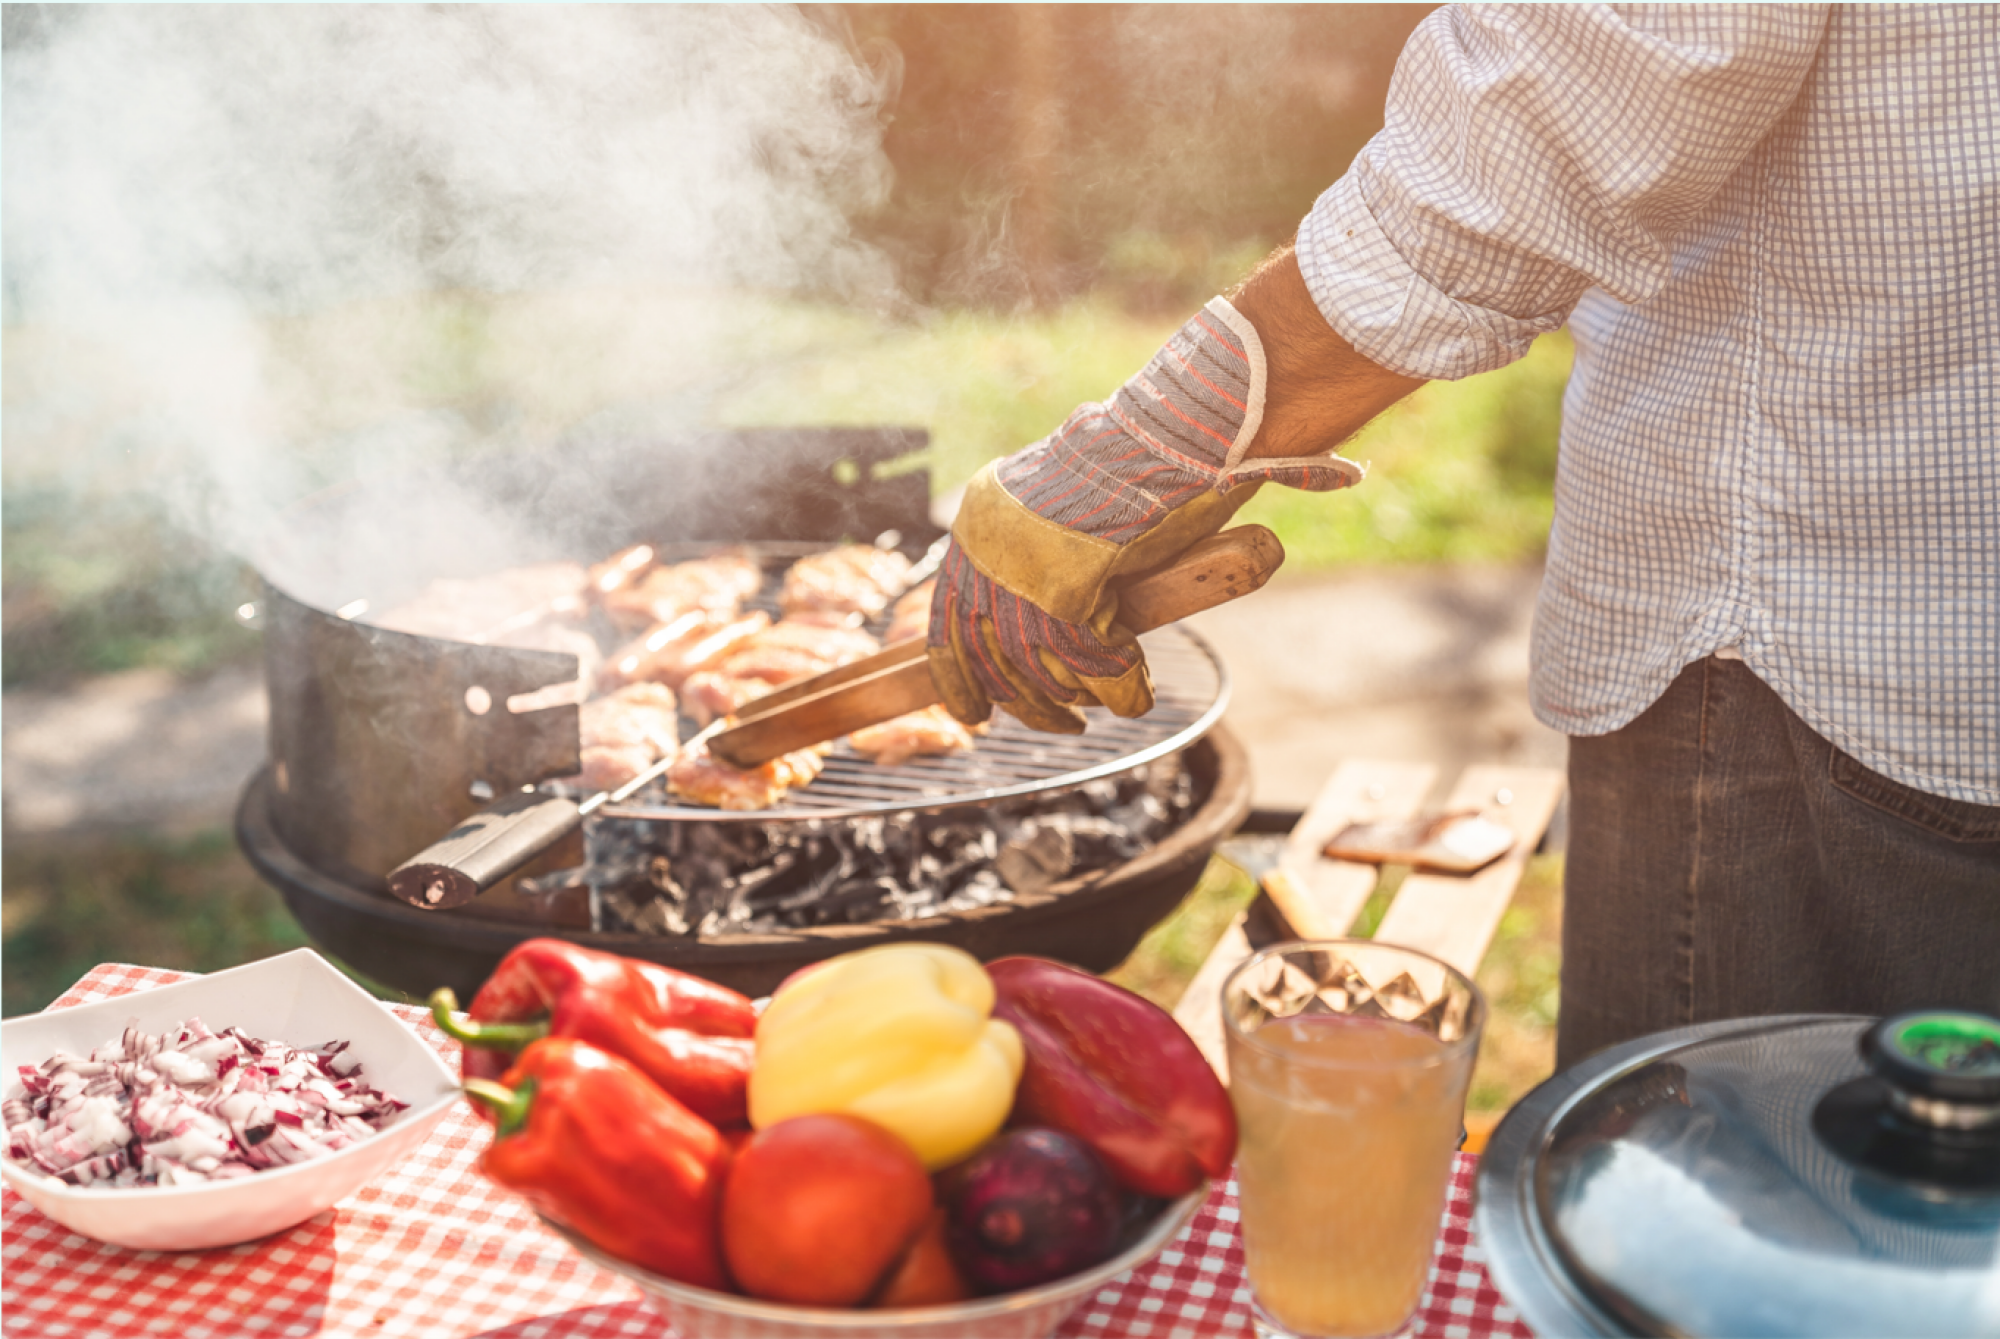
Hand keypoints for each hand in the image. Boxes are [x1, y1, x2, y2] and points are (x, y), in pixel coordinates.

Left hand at [927, 290, 1366, 731]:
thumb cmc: (1132, 459)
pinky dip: (1115, 687)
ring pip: (1033, 670)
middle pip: (986, 657)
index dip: (958, 676)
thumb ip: (1043, 548)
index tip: (971, 712)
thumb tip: (1055, 607)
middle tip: (1057, 725)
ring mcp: (1020, 573)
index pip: (944, 621)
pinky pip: (1087, 662)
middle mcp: (985, 551)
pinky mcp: (1065, 592)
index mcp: (975, 524)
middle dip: (1018, 703)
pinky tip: (1133, 694)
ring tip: (1094, 716)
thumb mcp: (1062, 503)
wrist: (1165, 432)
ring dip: (1065, 705)